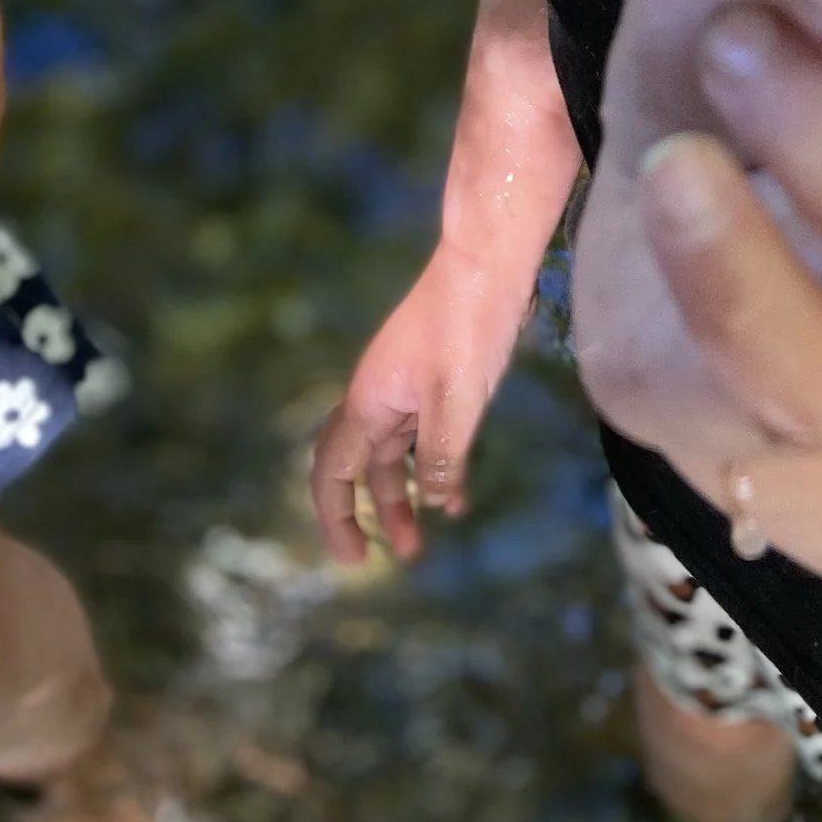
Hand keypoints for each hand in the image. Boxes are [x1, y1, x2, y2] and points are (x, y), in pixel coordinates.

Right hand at [309, 255, 532, 565]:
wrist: (490, 260)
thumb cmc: (469, 325)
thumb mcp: (458, 399)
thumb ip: (442, 455)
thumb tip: (430, 503)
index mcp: (369, 401)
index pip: (332, 472)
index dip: (336, 518)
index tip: (356, 561)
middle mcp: (378, 395)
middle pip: (360, 466)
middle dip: (373, 513)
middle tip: (400, 556)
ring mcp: (405, 385)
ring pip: (395, 452)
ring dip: (406, 494)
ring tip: (428, 536)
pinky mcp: (435, 377)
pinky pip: (425, 433)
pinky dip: (436, 466)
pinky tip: (457, 495)